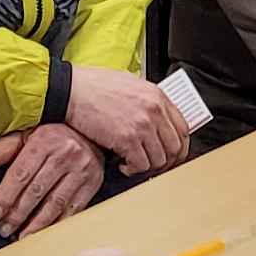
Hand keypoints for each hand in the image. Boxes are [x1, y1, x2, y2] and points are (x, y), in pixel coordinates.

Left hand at [0, 120, 104, 236]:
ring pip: (55, 203)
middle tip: (4, 229)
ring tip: (22, 237)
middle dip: (18, 214)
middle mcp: (65, 154)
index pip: (21, 173)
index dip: (6, 195)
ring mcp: (81, 170)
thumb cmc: (52, 135)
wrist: (89, 131)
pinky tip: (45, 232)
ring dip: (37, 224)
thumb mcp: (27, 133)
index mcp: (44, 141)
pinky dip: (58, 223)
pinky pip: (74, 208)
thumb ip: (6, 147)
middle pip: (37, 191)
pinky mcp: (93, 183)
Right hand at [63, 66, 193, 175]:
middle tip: (152, 166)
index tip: (172, 156)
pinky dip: (132, 169)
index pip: (184, 129)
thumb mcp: (131, 86)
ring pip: (159, 160)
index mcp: (157, 97)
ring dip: (147, 167)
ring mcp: (142, 125)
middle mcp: (154, 111)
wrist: (71, 90)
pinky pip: (140, 165)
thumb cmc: (94, 87)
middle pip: (175, 148)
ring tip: (133, 162)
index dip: (180, 148)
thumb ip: (149, 103)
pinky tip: (122, 163)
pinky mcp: (126, 139)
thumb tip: (158, 123)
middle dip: (165, 162)